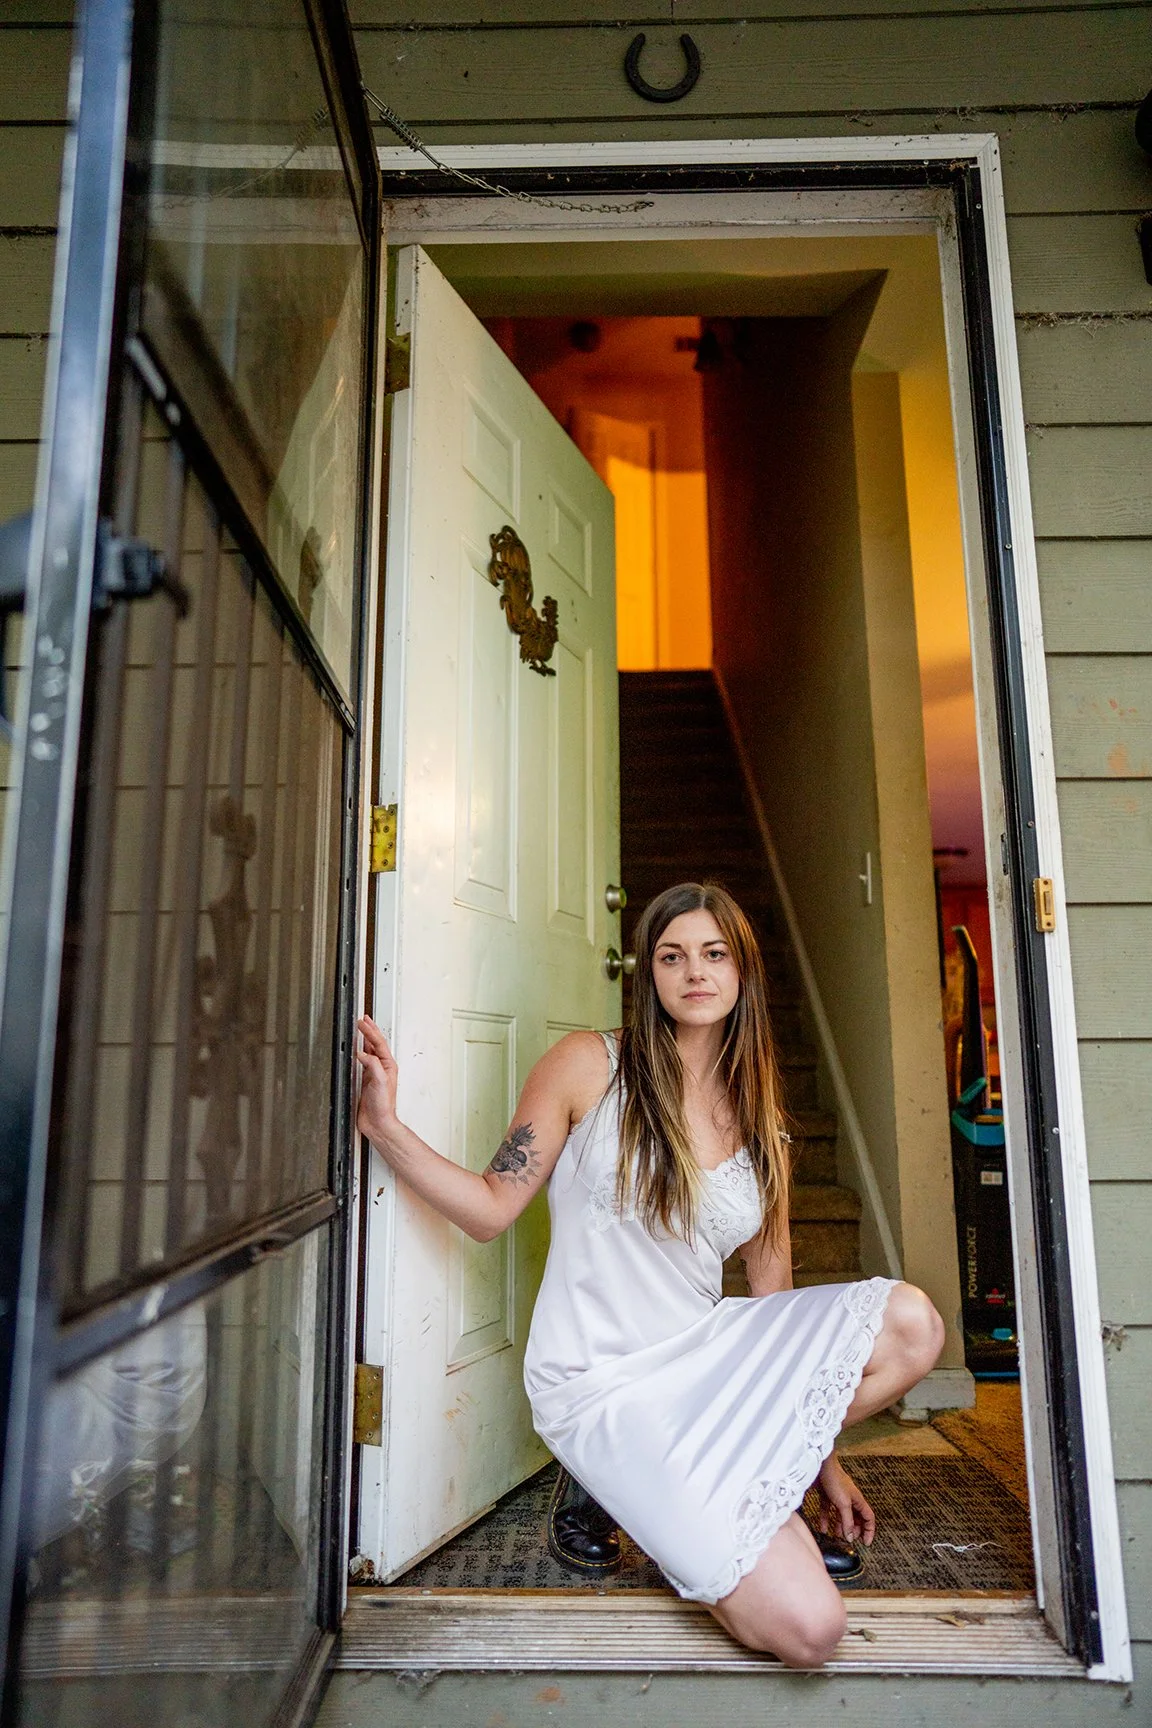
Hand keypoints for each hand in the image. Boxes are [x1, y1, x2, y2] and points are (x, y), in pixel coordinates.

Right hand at [355, 1016, 399, 1143]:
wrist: (378, 1122)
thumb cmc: (383, 1106)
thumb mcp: (380, 1082)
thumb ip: (373, 1065)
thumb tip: (363, 1054)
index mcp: (388, 1066)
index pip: (378, 1043)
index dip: (370, 1031)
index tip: (362, 1022)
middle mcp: (382, 1068)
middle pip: (375, 1044)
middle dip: (369, 1031)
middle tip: (362, 1020)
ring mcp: (374, 1074)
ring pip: (369, 1051)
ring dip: (364, 1040)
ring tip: (360, 1029)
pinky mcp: (366, 1080)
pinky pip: (362, 1062)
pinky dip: (358, 1053)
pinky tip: (355, 1051)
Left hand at [816, 1454, 874, 1546]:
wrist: (820, 1465)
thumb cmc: (834, 1479)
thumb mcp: (843, 1503)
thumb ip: (847, 1521)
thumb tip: (850, 1537)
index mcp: (858, 1500)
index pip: (868, 1517)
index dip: (869, 1530)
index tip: (866, 1542)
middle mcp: (849, 1499)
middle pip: (855, 1518)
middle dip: (854, 1529)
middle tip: (850, 1540)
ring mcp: (837, 1497)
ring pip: (841, 1516)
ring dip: (840, 1526)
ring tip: (837, 1537)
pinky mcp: (826, 1495)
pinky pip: (828, 1510)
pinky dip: (826, 1520)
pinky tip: (823, 1528)